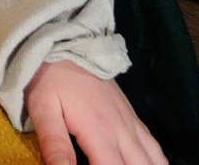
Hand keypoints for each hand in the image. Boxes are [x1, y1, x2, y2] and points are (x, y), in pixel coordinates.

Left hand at [25, 59, 165, 164]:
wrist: (64, 45)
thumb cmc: (49, 79)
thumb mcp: (43, 110)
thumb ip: (55, 146)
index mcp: (100, 132)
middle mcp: (123, 132)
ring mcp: (132, 125)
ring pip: (153, 162)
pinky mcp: (133, 119)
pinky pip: (155, 149)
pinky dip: (156, 164)